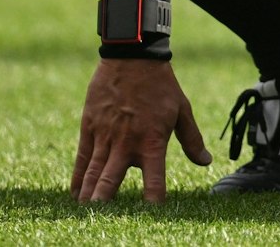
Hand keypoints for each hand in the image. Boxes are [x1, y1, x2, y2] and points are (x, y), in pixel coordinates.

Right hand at [72, 58, 211, 202]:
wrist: (133, 57)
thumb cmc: (161, 85)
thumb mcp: (182, 110)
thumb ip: (192, 140)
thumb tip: (205, 163)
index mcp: (153, 141)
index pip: (154, 179)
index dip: (153, 199)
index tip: (153, 215)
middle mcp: (127, 143)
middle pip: (112, 181)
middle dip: (106, 203)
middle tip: (101, 221)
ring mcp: (105, 136)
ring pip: (93, 173)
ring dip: (88, 196)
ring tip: (85, 214)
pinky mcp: (90, 128)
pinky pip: (82, 158)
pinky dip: (77, 178)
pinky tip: (74, 195)